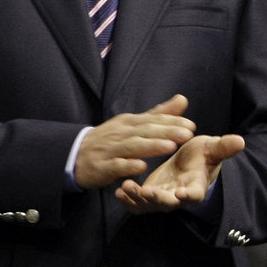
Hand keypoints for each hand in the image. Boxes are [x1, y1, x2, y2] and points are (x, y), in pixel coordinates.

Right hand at [74, 94, 195, 188]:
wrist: (75, 154)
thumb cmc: (110, 139)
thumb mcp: (132, 123)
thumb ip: (158, 114)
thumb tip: (183, 99)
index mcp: (130, 122)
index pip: (153, 120)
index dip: (172, 122)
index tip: (191, 125)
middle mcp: (121, 133)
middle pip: (146, 131)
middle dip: (167, 132)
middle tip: (187, 134)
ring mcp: (111, 150)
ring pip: (133, 147)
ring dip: (151, 146)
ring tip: (170, 147)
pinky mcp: (102, 167)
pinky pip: (116, 166)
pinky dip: (128, 166)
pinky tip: (141, 167)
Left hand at [115, 133, 244, 213]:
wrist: (188, 162)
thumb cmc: (201, 156)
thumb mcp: (211, 148)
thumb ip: (223, 147)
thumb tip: (241, 141)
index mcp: (195, 186)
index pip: (194, 194)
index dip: (188, 195)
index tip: (182, 193)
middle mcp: (178, 197)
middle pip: (168, 203)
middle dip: (157, 199)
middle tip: (147, 191)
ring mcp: (162, 199)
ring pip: (149, 205)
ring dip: (137, 199)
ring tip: (126, 187)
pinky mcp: (149, 198)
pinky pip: (137, 205)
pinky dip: (128, 200)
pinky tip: (118, 189)